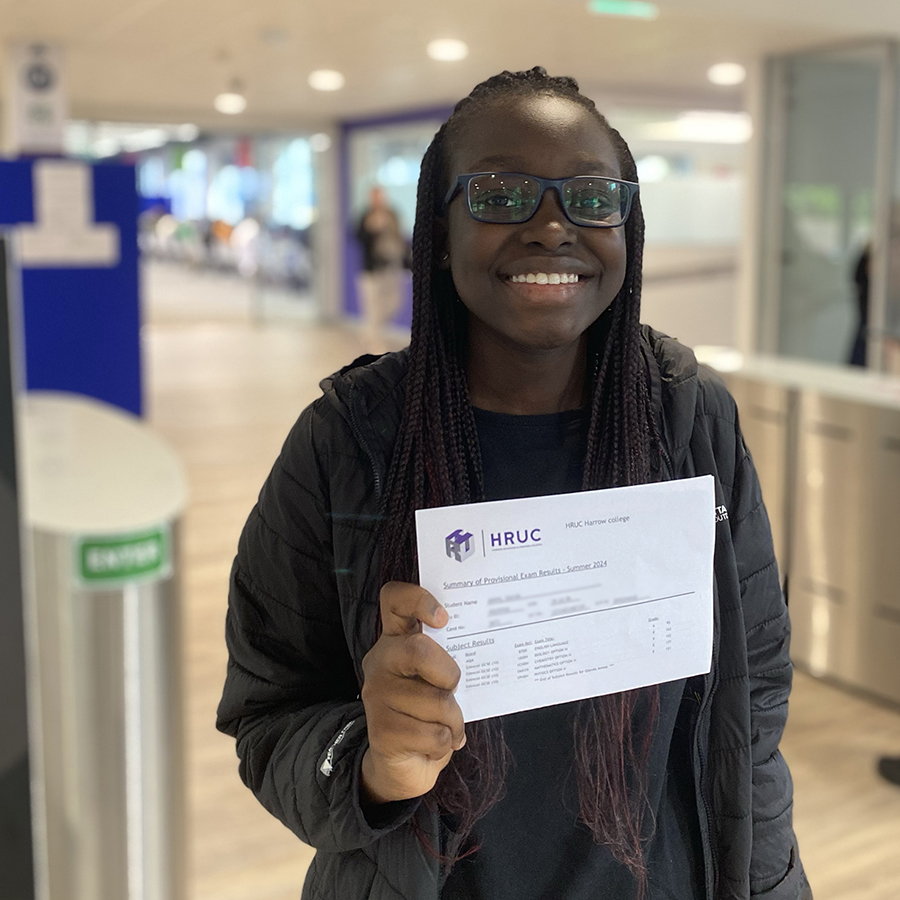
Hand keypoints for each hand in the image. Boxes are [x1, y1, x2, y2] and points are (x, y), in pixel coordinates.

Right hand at [360, 581, 465, 803]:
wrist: (404, 764)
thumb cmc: (429, 712)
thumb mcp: (438, 678)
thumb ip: (447, 657)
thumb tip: (489, 643)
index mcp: (397, 640)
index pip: (394, 600)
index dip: (418, 599)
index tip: (444, 618)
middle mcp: (381, 661)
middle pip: (419, 650)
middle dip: (449, 674)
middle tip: (453, 688)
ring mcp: (377, 696)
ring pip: (436, 701)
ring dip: (453, 720)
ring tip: (447, 726)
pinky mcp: (381, 731)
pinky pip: (433, 734)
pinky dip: (445, 742)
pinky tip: (435, 743)